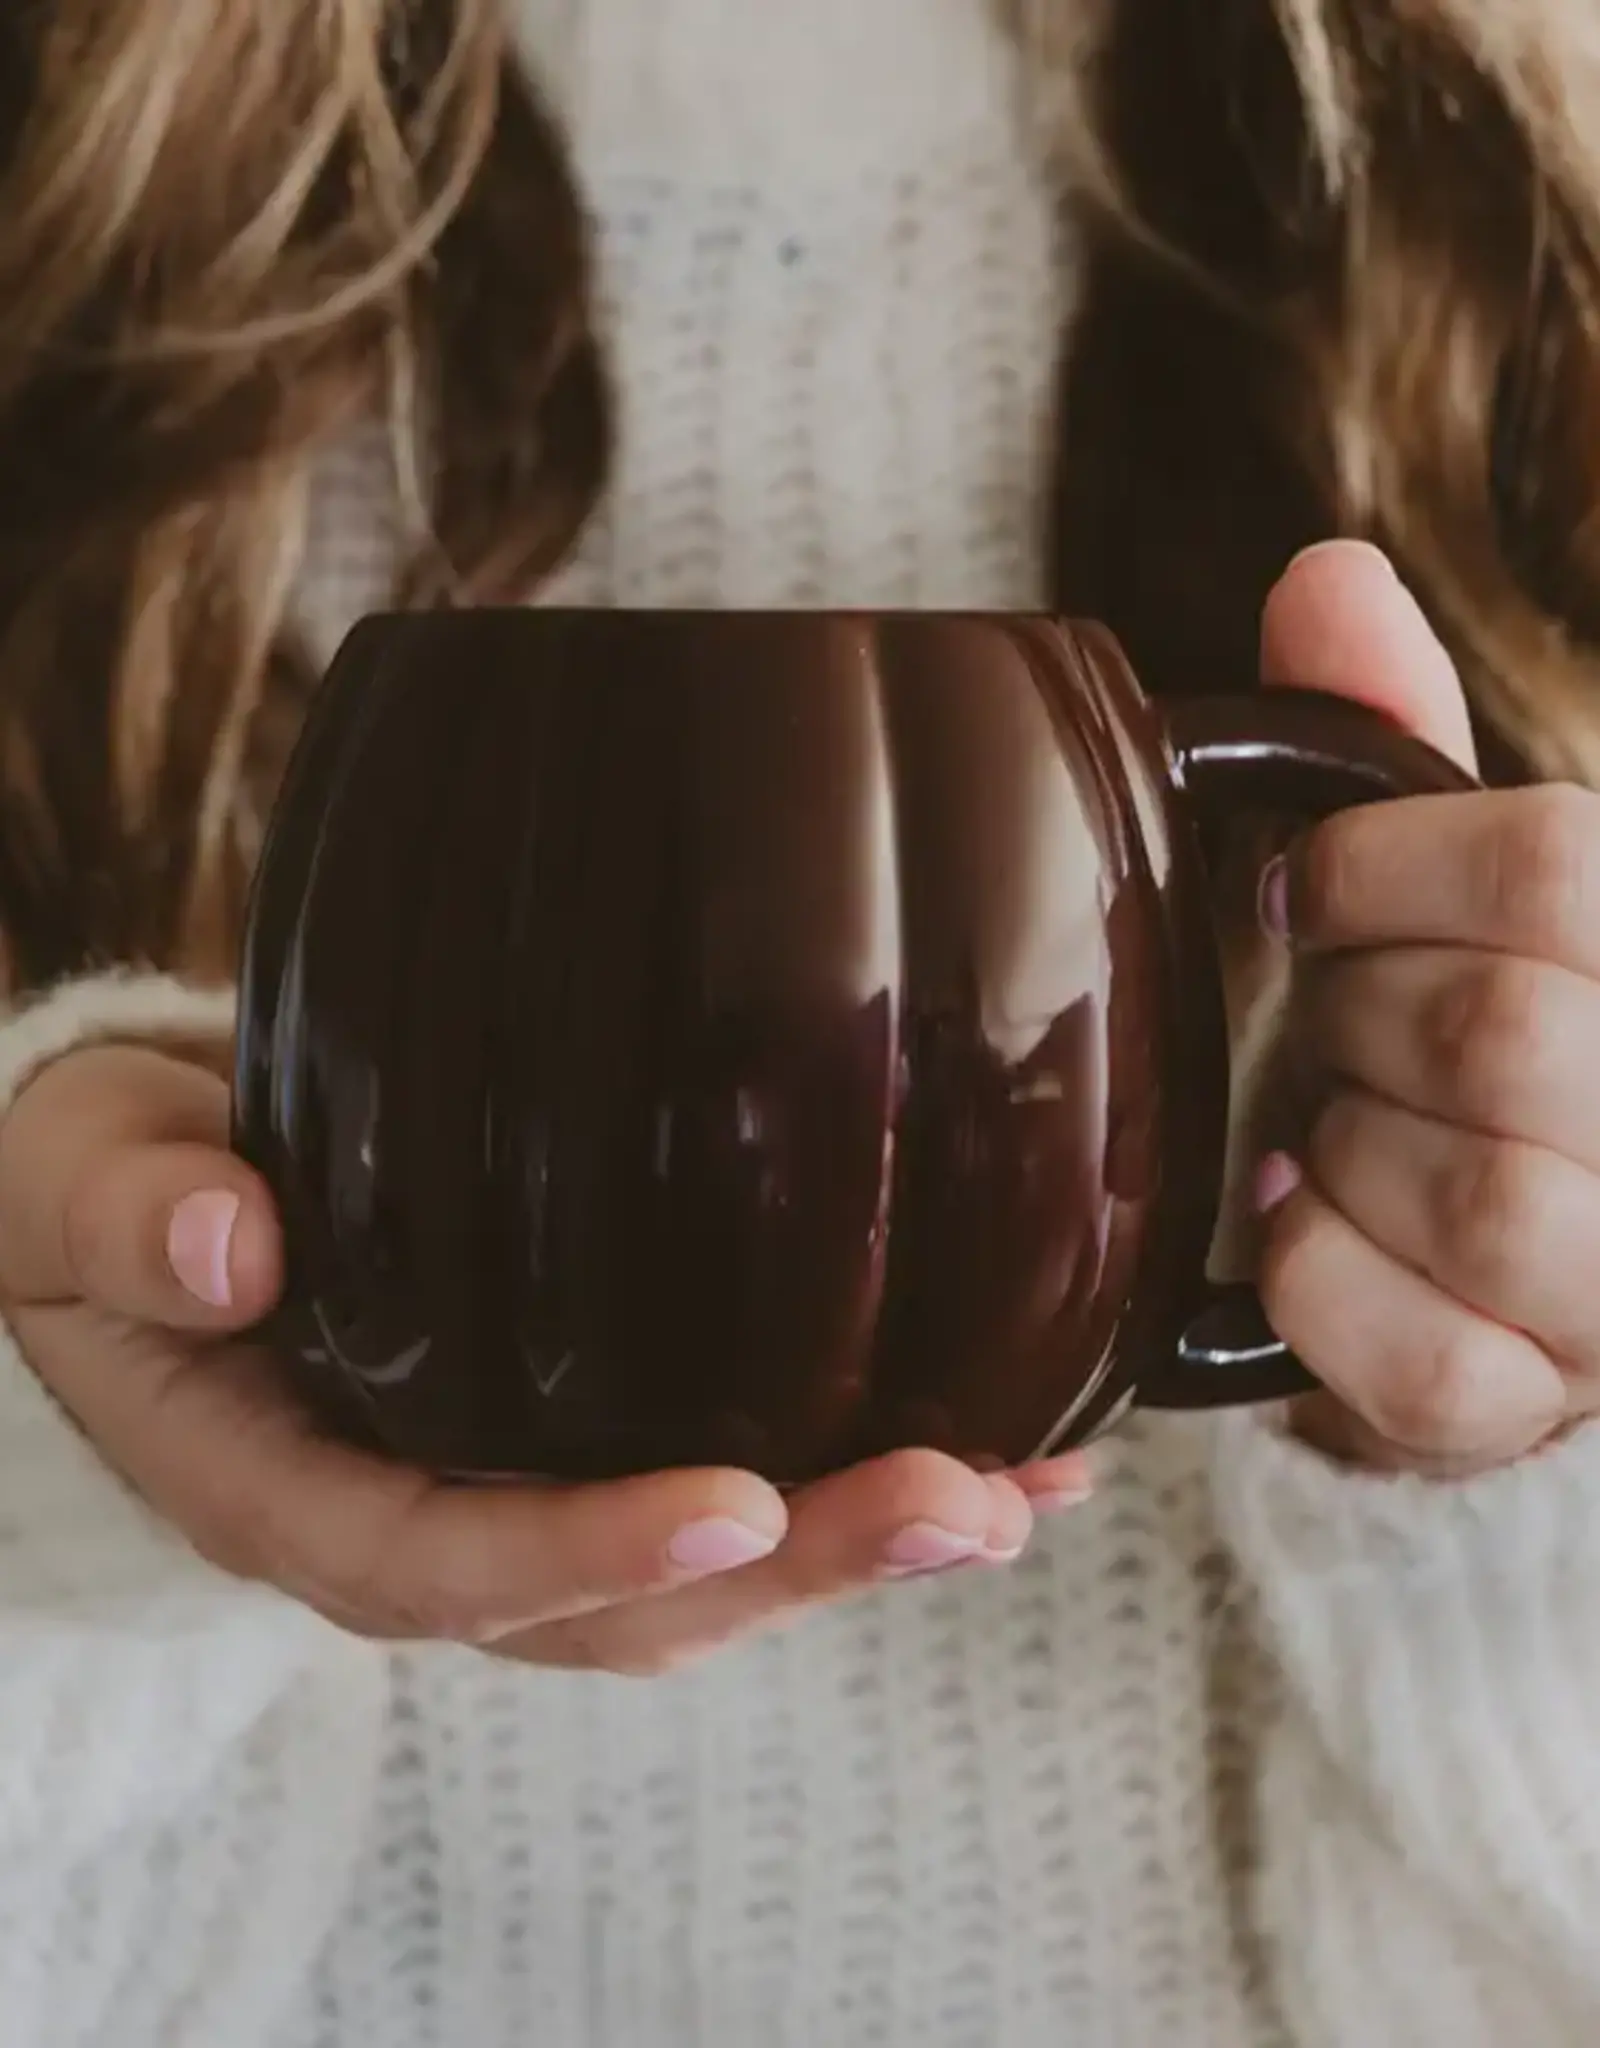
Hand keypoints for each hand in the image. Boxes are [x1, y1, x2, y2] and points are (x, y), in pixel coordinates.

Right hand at [0, 1044, 1088, 1670]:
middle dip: (796, 1567)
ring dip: (858, 1547)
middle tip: (960, 1507)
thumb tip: (227, 1244)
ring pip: (698, 1572)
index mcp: (298, 1494)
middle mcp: (425, 1531)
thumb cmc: (118, 1199)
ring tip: (1017, 1497)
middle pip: (621, 1597)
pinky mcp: (577, 1453)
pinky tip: (986, 1451)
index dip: (591, 1549)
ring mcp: (514, 1503)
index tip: (737, 1500)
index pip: (447, 1560)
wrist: (154, 1217)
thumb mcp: (83, 1186)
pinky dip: (849, 1488)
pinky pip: (723, 1498)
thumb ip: (134, 1215)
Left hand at [1251, 539, 1599, 1473]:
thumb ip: (1400, 742)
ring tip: (1337, 1126)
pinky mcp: (1551, 1408)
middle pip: (1500, 1034)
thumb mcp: (1467, 877)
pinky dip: (1318, 1282)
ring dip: (1346, 1148)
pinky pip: (1420, 1364)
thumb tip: (1326, 578)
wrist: (1528, 1255)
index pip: (1553, 872)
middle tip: (1330, 1018)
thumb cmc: (1494, 1035)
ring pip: (1480, 1203)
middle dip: (1357, 1014)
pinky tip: (1310, 1225)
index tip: (1302, 892)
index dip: (1383, 871)